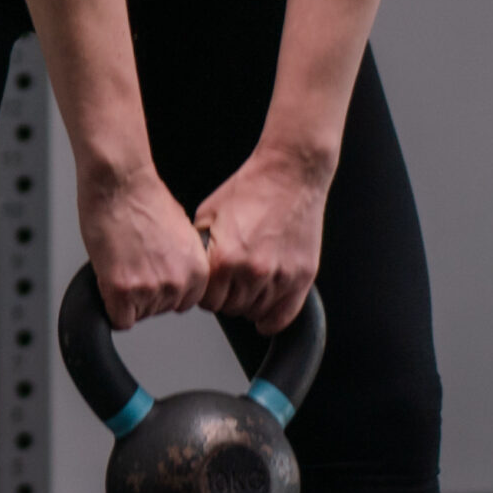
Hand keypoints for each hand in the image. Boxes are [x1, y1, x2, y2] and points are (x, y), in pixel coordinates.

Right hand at [79, 170, 208, 330]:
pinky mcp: (123, 290)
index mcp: (198, 270)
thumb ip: (181, 262)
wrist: (120, 183)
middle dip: (143, 292)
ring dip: (126, 296)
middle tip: (132, 262)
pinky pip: (119, 319)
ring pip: (138, 314)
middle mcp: (178, 283)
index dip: (162, 289)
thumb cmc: (144, 199)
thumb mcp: (180, 234)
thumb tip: (172, 274)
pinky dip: (111, 304)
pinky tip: (110, 277)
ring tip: (121, 261)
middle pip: (159, 311)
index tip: (151, 273)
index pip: (183, 303)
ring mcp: (151, 289)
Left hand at [187, 145, 326, 335]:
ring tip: (248, 283)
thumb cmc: (248, 189)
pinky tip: (265, 314)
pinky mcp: (302, 276)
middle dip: (227, 297)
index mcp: (223, 259)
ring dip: (249, 302)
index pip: (206, 301)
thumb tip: (190, 271)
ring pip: (256, 312)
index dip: (206, 292)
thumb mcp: (207, 214)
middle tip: (231, 279)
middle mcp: (251, 272)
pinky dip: (272, 318)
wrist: (288, 174)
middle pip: (230, 309)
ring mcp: (280, 276)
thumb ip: (198, 248)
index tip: (211, 284)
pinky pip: (284, 316)